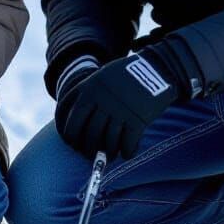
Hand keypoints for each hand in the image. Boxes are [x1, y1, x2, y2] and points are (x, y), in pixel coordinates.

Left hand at [57, 51, 179, 159]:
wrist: (156, 67)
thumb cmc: (127, 74)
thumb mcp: (102, 77)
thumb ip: (89, 96)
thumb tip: (79, 124)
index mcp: (89, 88)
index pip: (67, 117)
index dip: (67, 134)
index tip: (71, 143)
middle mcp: (101, 100)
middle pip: (88, 134)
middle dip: (88, 149)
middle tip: (91, 154)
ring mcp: (119, 110)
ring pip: (108, 142)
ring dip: (108, 153)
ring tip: (111, 156)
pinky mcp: (137, 119)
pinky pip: (127, 144)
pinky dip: (126, 152)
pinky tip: (127, 153)